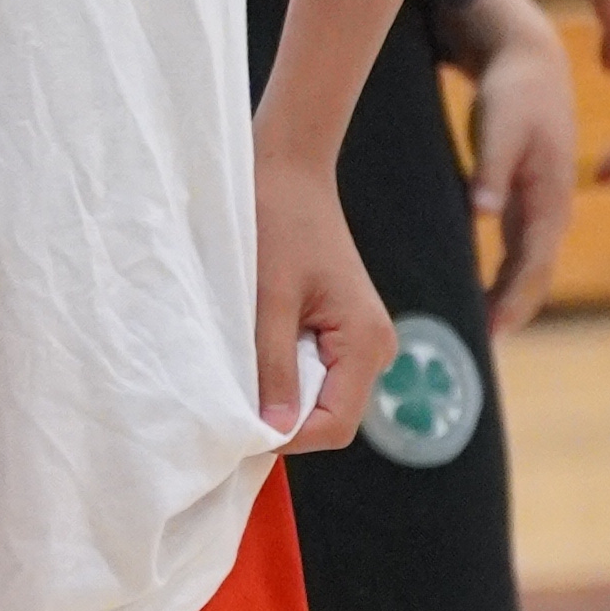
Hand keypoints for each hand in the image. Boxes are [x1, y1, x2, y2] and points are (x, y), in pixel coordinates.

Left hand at [251, 138, 393, 456]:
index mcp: (366, 343)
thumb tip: (275, 433)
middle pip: (328, 418)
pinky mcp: (344, 332)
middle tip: (233, 388)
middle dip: (281, 414)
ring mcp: (362, 341)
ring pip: (319, 398)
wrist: (289, 174)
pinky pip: (315, 373)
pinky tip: (257, 343)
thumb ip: (273, 369)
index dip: (286, 436)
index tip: (237, 421)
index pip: (333, 426)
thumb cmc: (276, 224)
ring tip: (244, 356)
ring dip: (279, 391)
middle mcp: (376, 348)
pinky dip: (283, 371)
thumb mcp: (267, 301)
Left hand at [450, 0, 580, 334]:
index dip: (515, 298)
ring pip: (527, 267)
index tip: (493, 330)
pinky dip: (503, 279)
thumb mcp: (501, 126)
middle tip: (484, 344)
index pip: (533, 262)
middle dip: (513, 310)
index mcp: (549, 196)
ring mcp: (540, 207)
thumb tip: (482, 212)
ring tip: (481, 333)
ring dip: (508, 300)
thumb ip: (491, 170)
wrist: (532, 65)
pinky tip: (479, 297)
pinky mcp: (525, 201)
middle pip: (534, 274)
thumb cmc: (514, 94)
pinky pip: (517, 253)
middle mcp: (551, 209)